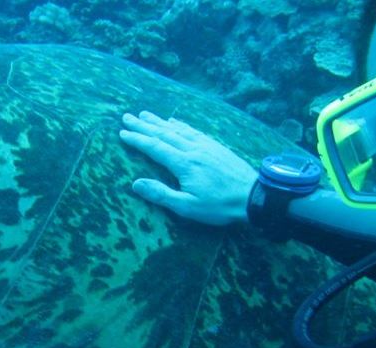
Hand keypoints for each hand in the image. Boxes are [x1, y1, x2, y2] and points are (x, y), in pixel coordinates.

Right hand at [120, 111, 256, 225]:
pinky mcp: (216, 146)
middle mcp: (193, 149)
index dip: (137, 139)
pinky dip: (181, 124)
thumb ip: (161, 194)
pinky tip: (176, 121)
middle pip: (163, 133)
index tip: (122, 132)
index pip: (155, 147)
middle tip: (127, 116)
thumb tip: (136, 184)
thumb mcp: (188, 207)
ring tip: (146, 113)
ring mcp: (206, 145)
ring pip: (178, 129)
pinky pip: (194, 130)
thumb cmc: (220, 206)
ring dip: (159, 121)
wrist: (253, 196)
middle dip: (144, 125)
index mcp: (184, 163)